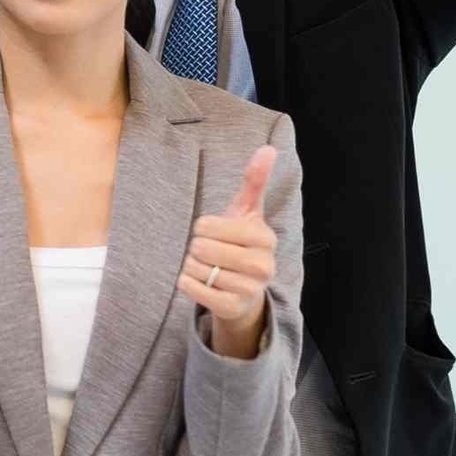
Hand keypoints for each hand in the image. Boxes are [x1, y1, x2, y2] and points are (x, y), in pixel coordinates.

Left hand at [179, 145, 278, 358]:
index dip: (203, 227)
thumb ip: (254, 181)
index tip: (213, 232)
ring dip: (191, 266)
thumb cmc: (241, 243)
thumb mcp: (247, 212)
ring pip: (196, 268)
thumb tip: (268, 148)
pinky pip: (192, 288)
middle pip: (201, 247)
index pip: (208, 225)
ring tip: (208, 267)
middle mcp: (263, 265)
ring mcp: (250, 289)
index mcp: (264, 237)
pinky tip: (199, 281)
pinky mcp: (233, 307)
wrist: (244, 290)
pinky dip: (186, 283)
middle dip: (197, 247)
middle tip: (209, 252)